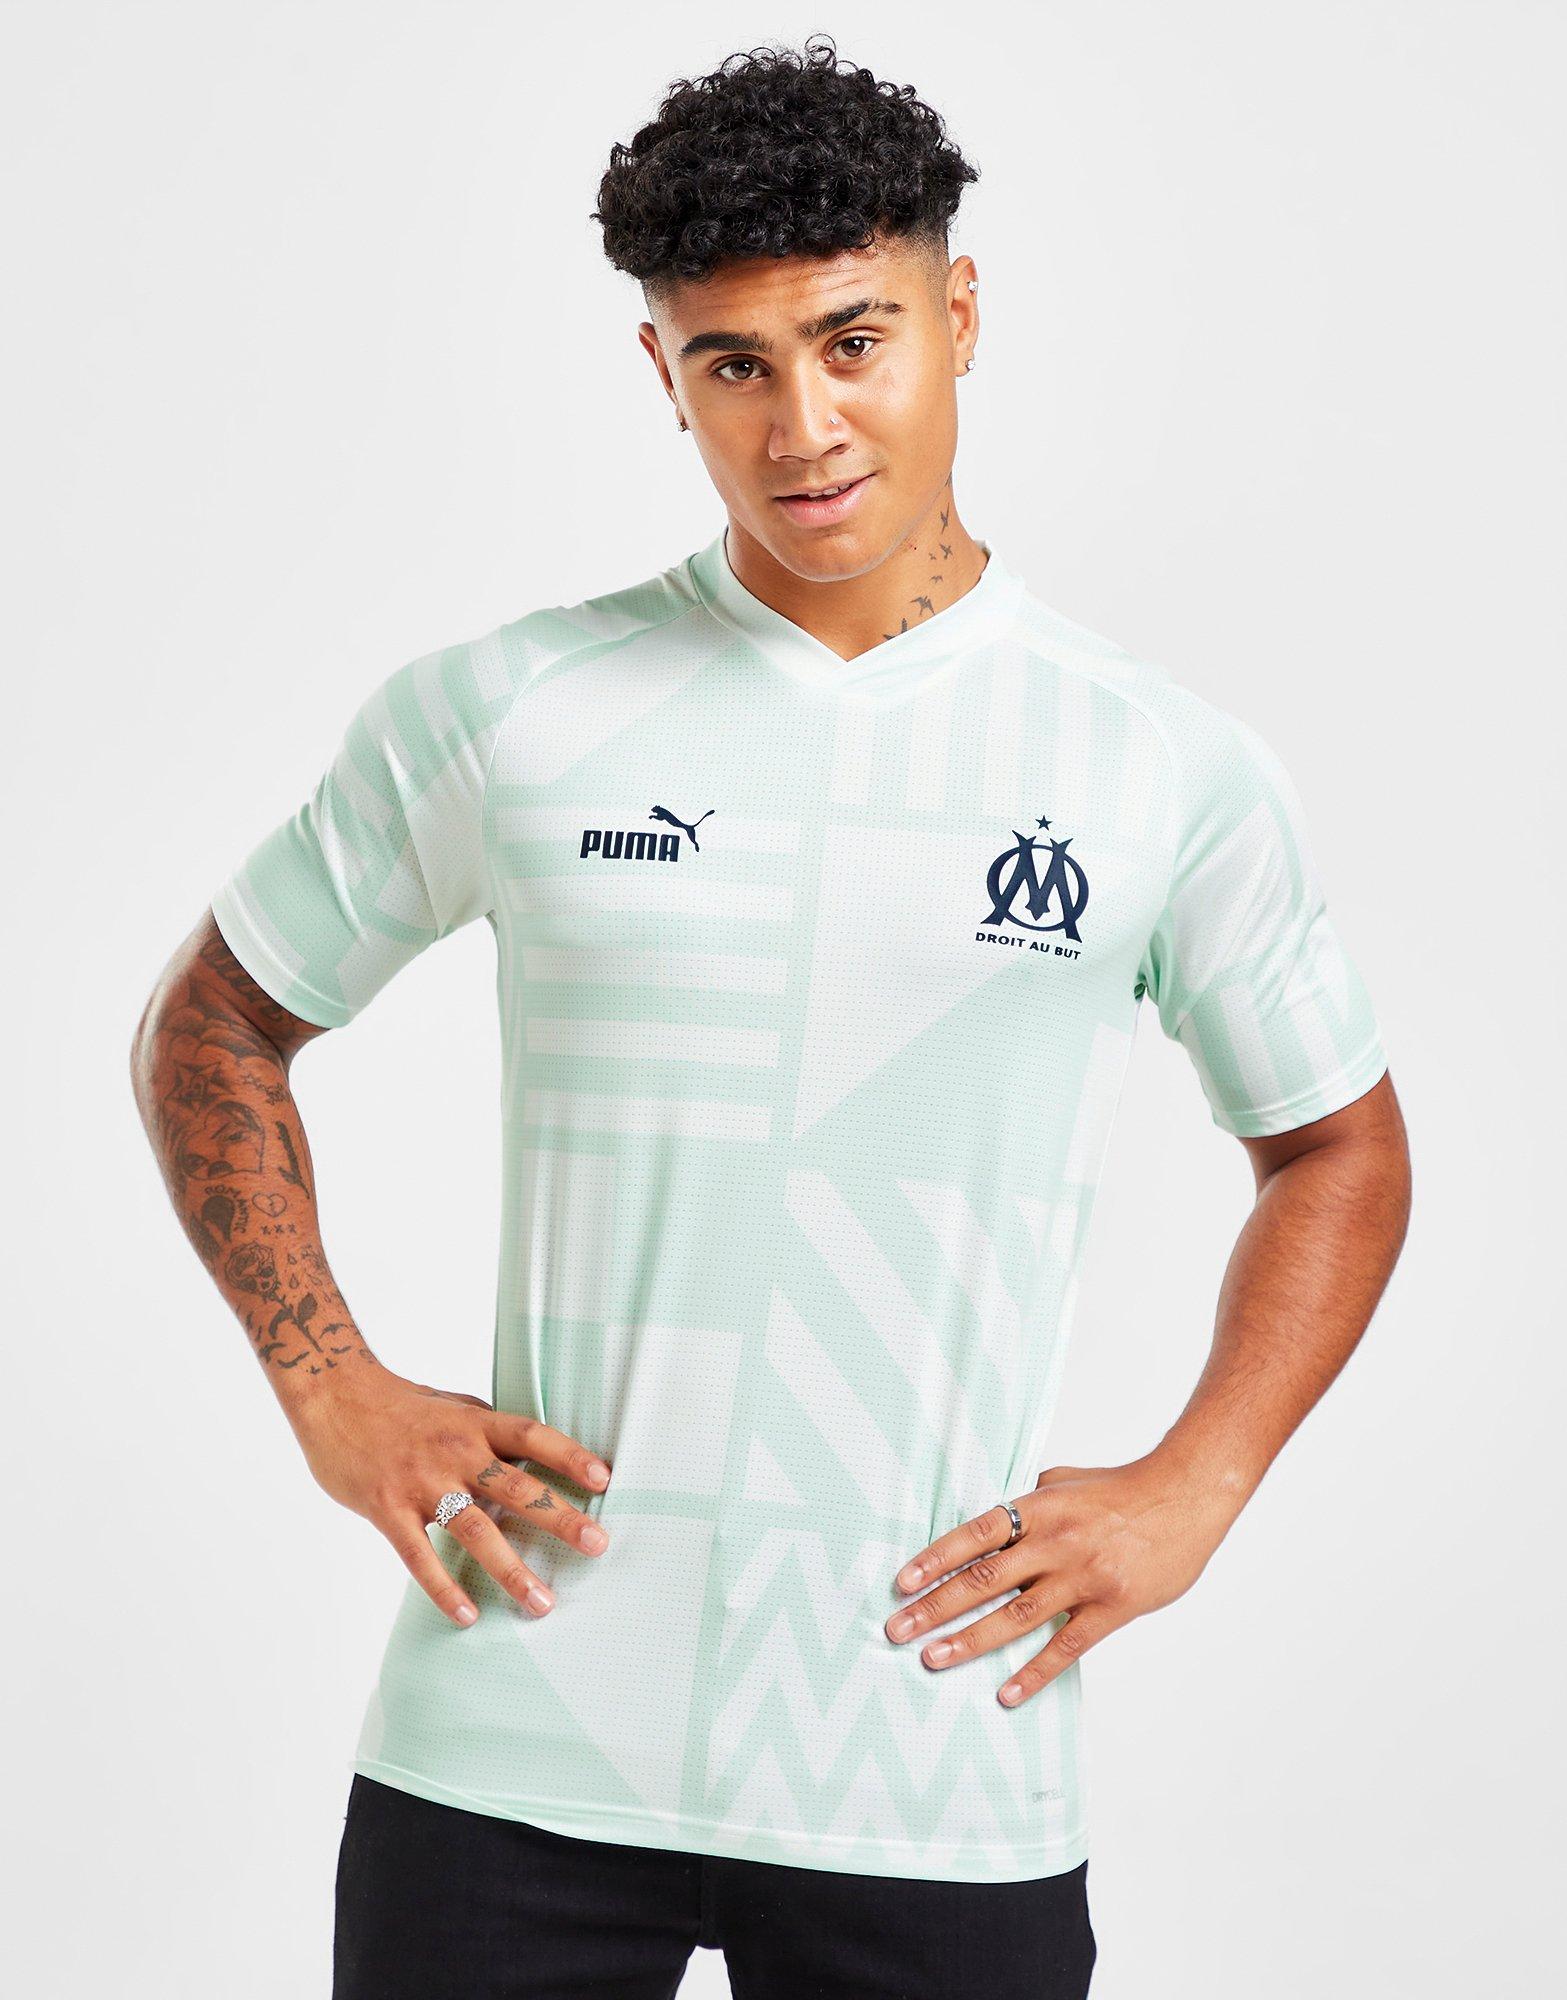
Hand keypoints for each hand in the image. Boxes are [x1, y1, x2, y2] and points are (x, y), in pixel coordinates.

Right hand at [290, 1363, 612, 1627]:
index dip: (568, 1455)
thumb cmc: (399, 1404)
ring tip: (542, 1603)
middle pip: (515, 1486)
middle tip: (598, 1544)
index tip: (604, 1478)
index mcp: (475, 1422)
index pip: (532, 1435)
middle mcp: (455, 1452)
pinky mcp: (388, 1509)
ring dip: (511, 1569)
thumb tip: (531, 1453)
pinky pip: (420, 1556)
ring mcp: (422, 1482)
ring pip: (475, 1530)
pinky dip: (444, 1587)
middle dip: (559, 1517)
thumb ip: (488, 1430)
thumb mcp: (453, 1405)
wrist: (333, 1395)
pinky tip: (467, 1616)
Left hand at [883, 1455, 1239, 1705]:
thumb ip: (1027, 1502)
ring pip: (1017, 1616)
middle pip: (984, 1578)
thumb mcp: (1065, 1481)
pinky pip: (1067, 1646)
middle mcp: (1055, 1542)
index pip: (975, 1534)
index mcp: (1039, 1506)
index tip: (902, 1582)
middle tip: (897, 1629)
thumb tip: (988, 1521)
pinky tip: (1007, 1694)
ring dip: (970, 1640)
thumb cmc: (1121, 1489)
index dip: (935, 1558)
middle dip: (936, 1606)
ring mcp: (1084, 1576)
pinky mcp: (1113, 1607)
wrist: (1186, 1495)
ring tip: (934, 1659)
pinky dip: (1035, 1673)